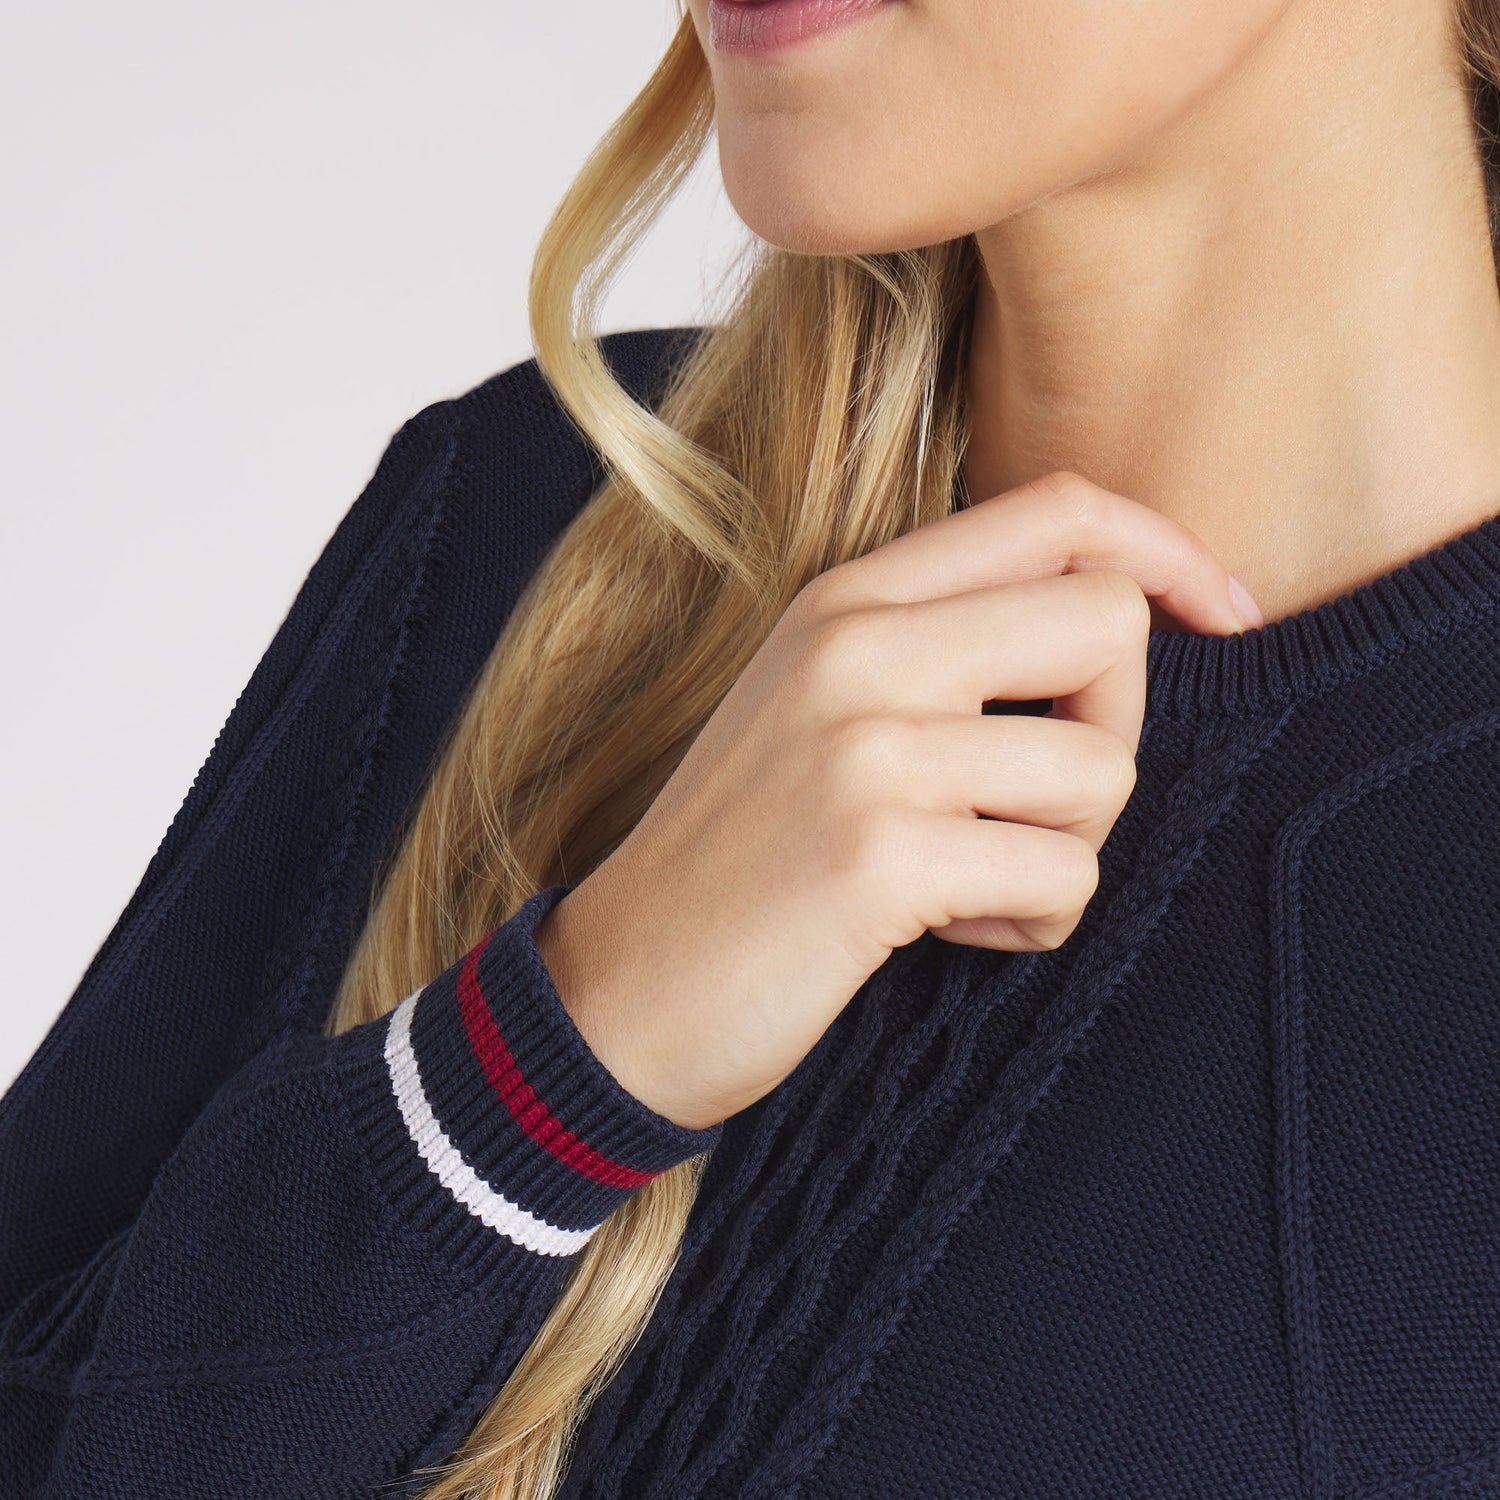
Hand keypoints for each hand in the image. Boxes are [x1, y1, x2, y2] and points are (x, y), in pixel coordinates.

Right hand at [535, 470, 1257, 1130]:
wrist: (623, 984)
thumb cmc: (744, 852)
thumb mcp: (818, 706)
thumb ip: (939, 645)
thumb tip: (1113, 626)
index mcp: (848, 602)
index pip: (1055, 511)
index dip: (1165, 552)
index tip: (1222, 613)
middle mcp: (858, 650)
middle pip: (1105, 624)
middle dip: (1119, 726)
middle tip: (1047, 798)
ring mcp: (865, 748)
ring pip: (1099, 771)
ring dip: (1069, 849)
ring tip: (980, 881)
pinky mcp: (879, 856)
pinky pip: (1060, 876)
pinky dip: (1037, 921)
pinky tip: (958, 932)